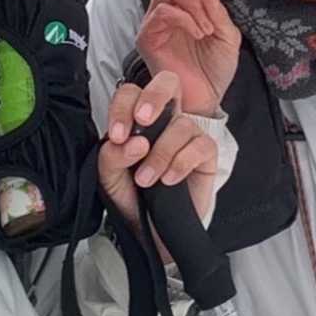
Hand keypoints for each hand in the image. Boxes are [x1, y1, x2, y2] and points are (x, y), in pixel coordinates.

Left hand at [97, 71, 218, 263]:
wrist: (150, 233)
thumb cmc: (131, 200)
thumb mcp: (109, 179)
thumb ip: (112, 156)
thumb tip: (134, 142)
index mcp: (137, 120)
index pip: (131, 93)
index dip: (124, 106)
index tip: (118, 135)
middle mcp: (164, 121)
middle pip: (168, 83)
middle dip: (154, 97)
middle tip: (143, 121)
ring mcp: (187, 136)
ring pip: (182, 123)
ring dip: (161, 153)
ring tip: (147, 180)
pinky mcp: (206, 155)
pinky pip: (202, 144)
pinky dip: (182, 162)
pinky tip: (170, 180)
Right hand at [136, 0, 240, 116]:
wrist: (203, 100)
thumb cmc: (215, 70)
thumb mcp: (229, 37)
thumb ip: (218, 11)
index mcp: (192, 0)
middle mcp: (170, 3)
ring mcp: (156, 17)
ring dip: (193, 3)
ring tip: (205, 28)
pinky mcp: (148, 34)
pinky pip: (166, 10)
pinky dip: (186, 19)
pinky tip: (197, 34)